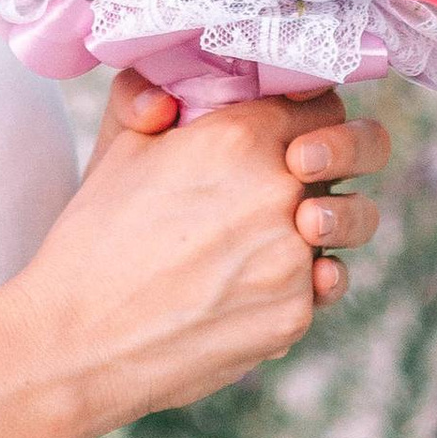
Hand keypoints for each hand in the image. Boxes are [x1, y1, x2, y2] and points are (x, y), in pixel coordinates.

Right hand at [14, 73, 391, 433]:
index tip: (296, 123)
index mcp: (241, 137)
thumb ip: (152, 98)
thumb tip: (175, 95)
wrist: (77, 341)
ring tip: (299, 227)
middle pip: (359, 149)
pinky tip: (263, 281)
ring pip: (349, 220)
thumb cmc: (92, 241)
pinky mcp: (295, 315)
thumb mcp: (117, 148)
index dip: (309, 108)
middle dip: (345, 150)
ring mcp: (295, 258)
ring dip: (332, 218)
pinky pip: (322, 283)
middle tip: (312, 165)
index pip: (321, 98)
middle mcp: (280, 192)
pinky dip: (301, 280)